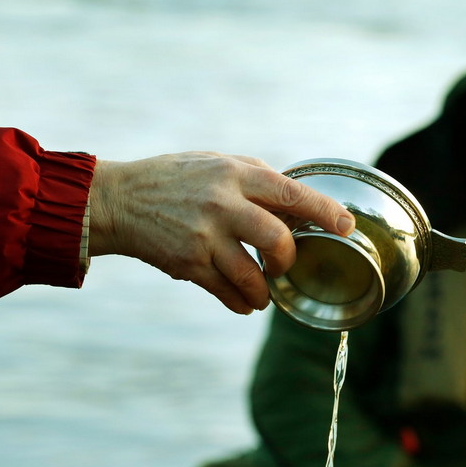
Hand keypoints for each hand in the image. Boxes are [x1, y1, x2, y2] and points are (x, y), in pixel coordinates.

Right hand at [87, 152, 353, 313]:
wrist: (119, 200)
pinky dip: (241, 302)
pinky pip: (226, 292)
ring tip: (265, 293)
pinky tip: (245, 302)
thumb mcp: (218, 163)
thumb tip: (299, 203)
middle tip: (285, 265)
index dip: (324, 212)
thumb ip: (257, 180)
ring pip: (252, 276)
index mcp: (235, 174)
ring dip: (266, 292)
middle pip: (276, 239)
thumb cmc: (176, 179)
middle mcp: (221, 204)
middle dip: (288, 259)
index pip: (290, 193)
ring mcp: (203, 236)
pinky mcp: (187, 264)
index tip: (346, 226)